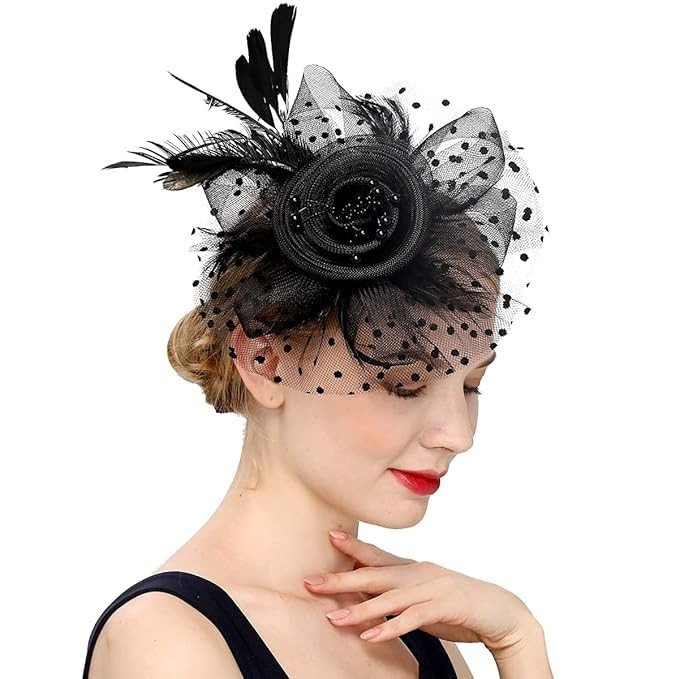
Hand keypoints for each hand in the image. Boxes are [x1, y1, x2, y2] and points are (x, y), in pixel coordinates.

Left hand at [303, 530, 539, 657]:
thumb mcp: (424, 594)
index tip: (330, 535)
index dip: (354, 546)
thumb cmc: (457, 603)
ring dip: (359, 609)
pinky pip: (412, 619)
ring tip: (333, 618)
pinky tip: (370, 636)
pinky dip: (390, 627)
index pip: (378, 555)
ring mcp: (431, 588)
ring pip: (389, 598)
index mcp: (414, 567)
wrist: (501, 611)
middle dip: (341, 579)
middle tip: (311, 582)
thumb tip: (369, 596)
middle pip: (374, 574)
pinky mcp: (443, 608)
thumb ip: (399, 592)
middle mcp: (419, 572)